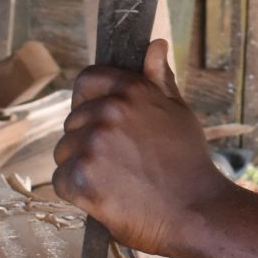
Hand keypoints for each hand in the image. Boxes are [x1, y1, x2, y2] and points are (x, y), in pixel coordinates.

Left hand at [52, 39, 228, 257]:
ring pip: (64, 152)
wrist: (195, 213)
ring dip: (81, 167)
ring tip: (114, 181)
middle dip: (87, 140)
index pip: (86, 80)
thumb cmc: (189, 163)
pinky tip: (104, 197)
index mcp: (130, 91)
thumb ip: (158, 79)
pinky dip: (77, 192)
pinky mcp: (80, 177)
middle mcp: (107, 112)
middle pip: (73, 121)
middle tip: (119, 163)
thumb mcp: (178, 112)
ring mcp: (92, 145)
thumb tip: (155, 44)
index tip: (100, 121)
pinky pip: (61, 180)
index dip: (88, 100)